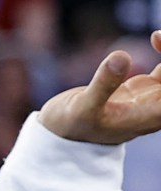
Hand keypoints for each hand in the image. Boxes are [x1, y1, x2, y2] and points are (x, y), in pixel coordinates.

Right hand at [41, 36, 160, 144]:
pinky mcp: (142, 89)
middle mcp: (155, 109)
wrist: (59, 135)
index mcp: (150, 117)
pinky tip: (154, 37)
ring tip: (157, 36)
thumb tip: (122, 55)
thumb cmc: (70, 128)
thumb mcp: (83, 107)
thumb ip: (103, 84)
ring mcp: (151, 98)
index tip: (159, 45)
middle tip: (158, 37)